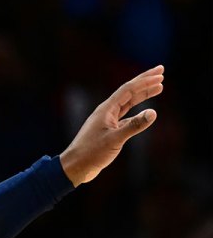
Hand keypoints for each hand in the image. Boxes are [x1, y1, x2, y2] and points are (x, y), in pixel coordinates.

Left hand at [59, 66, 163, 185]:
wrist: (75, 166)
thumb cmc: (91, 153)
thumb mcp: (114, 140)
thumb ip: (134, 126)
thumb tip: (153, 113)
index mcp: (106, 109)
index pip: (128, 89)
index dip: (145, 81)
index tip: (161, 75)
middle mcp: (106, 112)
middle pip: (129, 92)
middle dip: (145, 81)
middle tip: (161, 71)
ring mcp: (107, 121)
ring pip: (128, 103)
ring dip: (143, 95)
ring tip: (159, 87)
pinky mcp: (108, 131)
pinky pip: (126, 116)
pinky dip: (137, 112)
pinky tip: (145, 112)